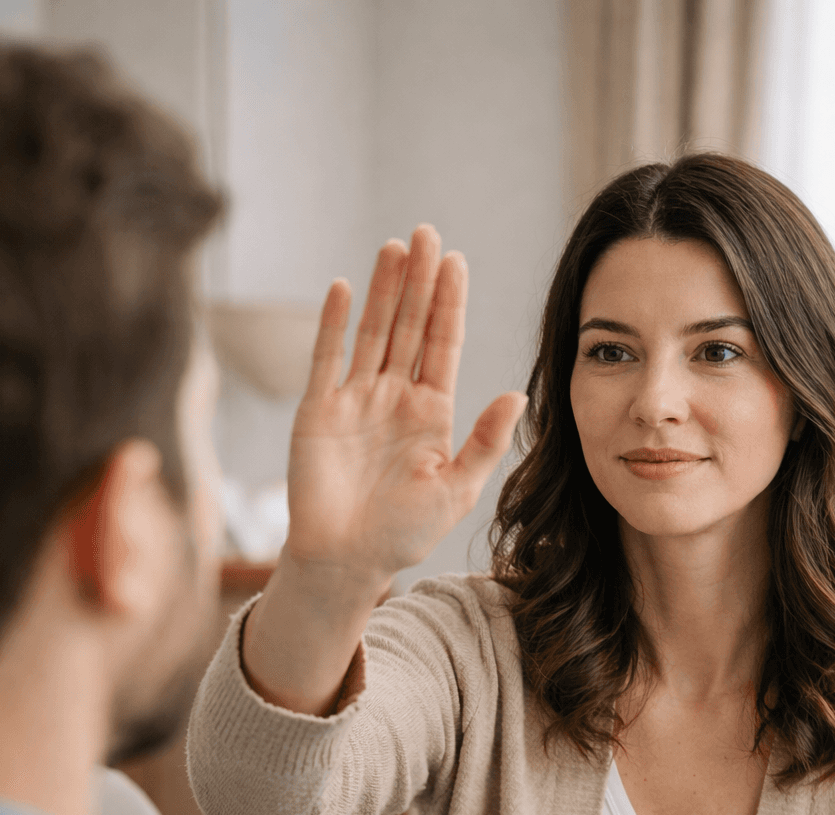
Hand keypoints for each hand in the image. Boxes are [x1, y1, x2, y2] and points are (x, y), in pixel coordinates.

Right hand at [285, 224, 526, 587]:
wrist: (346, 561)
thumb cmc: (402, 534)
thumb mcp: (456, 490)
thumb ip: (484, 442)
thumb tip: (516, 394)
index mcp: (431, 413)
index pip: (442, 346)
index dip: (449, 304)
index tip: (457, 262)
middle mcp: (394, 398)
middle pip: (409, 327)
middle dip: (419, 281)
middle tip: (427, 233)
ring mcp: (355, 400)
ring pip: (372, 333)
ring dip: (382, 290)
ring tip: (395, 246)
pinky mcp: (318, 411)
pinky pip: (326, 358)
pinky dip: (335, 324)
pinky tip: (345, 287)